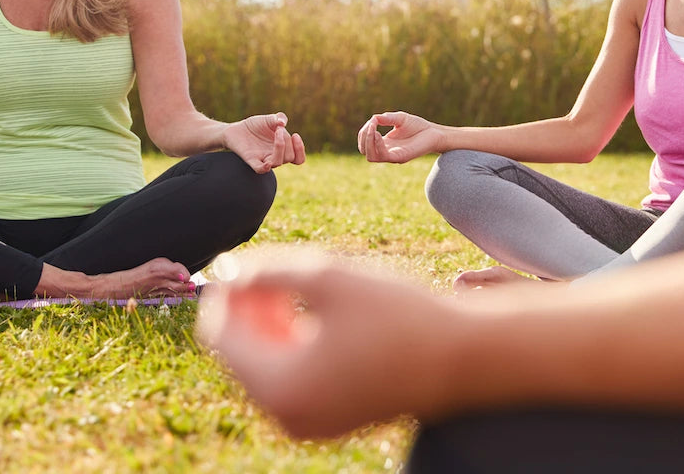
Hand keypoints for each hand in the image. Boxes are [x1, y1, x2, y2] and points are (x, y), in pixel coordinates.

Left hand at [196, 255, 458, 438]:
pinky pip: (290, 380)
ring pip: (264, 365)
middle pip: (239, 352)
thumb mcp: (328, 277)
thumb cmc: (398, 314)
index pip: (221, 333)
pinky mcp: (330, 419)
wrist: (462, 357)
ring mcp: (309, 423)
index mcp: (281, 387)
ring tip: (300, 287)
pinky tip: (319, 314)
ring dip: (270, 324)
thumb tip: (226, 269)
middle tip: (279, 269)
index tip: (251, 259)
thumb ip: (269, 270)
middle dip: (250, 307)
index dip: (229, 290)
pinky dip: (292, 345)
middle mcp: (287, 415)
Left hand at [223, 113, 305, 173]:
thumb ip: (278, 118)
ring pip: (277, 163)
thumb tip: (282, 123)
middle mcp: (274, 156)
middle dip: (288, 141)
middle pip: (289, 157)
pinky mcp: (251, 160)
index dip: (300, 149)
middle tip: (278, 128)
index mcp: (283, 150)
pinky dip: (264, 167)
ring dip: (280, 147)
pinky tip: (267, 162)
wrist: (237, 129)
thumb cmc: (256, 126)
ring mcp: (263, 159)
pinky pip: (260, 169)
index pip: (298, 158)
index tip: (295, 135)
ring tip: (276, 131)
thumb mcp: (269, 119)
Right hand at [357, 111, 441, 163]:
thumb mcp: (400, 118)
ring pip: (371, 156)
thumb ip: (387, 118)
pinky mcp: (400, 157)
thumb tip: (373, 119)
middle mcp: (387, 151)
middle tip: (371, 125)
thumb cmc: (419, 126)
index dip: (364, 132)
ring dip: (368, 142)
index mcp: (385, 143)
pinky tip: (379, 134)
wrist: (436, 133)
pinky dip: (378, 145)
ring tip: (373, 129)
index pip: (365, 142)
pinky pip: (383, 156)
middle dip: (363, 137)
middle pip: (364, 151)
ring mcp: (393, 156)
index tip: (372, 121)